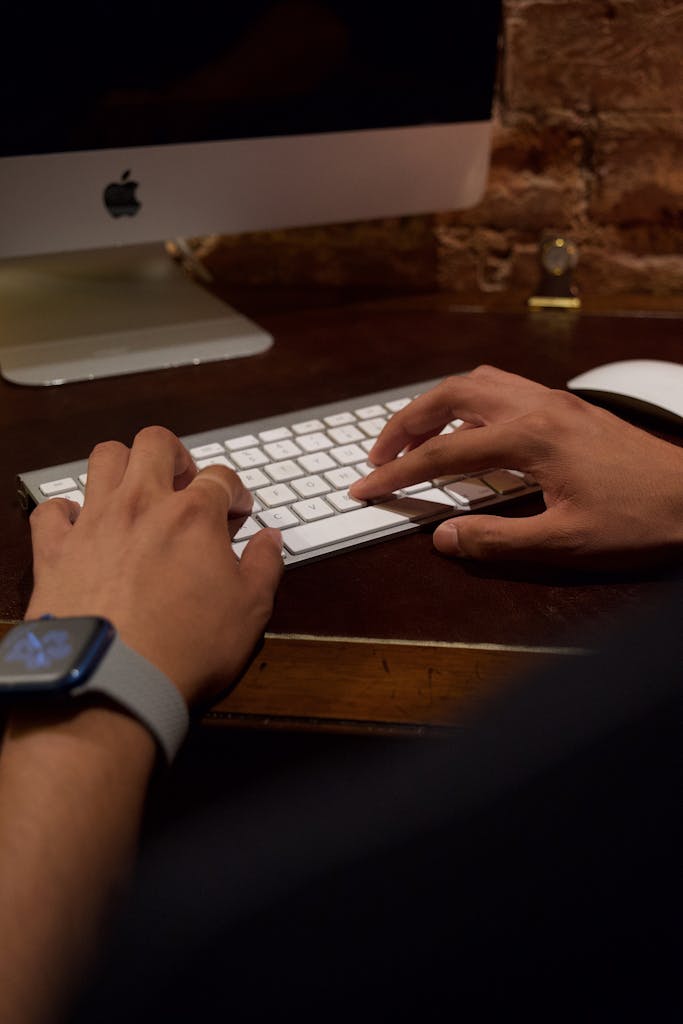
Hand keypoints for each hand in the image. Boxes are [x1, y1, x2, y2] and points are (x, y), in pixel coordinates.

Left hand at [25, 426, 283, 703]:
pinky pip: (52, 510)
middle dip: (176, 456)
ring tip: (135, 493)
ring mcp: (94, 523)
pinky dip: (66, 512)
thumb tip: (271, 540)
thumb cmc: (187, 650)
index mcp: (193, 516)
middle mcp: (141, 505)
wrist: (114, 683)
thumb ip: (265, 566)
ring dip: (123, 467)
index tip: (236, 511)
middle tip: (185, 484)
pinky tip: (81, 527)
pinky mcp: (55, 550)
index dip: (234, 491)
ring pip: (103, 458)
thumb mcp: (250, 611)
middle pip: (155, 444)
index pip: (220, 477)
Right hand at [349, 365, 682, 567]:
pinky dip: (468, 402)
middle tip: (378, 455)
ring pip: (476, 381)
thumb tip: (443, 538)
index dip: (396, 471)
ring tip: (413, 437)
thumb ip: (495, 540)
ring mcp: (554, 400)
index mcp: (530, 437)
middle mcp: (537, 406)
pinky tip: (468, 430)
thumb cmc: (639, 519)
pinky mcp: (567, 406)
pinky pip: (501, 387)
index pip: (442, 451)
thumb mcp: (564, 542)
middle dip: (404, 423)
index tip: (364, 487)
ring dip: (435, 404)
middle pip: (450, 394)